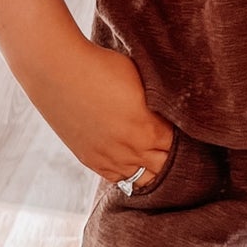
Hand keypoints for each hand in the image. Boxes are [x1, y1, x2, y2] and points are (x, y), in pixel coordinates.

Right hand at [34, 38, 174, 186]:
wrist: (58, 71)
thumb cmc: (102, 66)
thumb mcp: (141, 81)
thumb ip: (158, 104)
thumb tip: (170, 113)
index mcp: (149, 129)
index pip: (180, 147)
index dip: (186, 140)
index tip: (188, 133)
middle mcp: (131, 150)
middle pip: (165, 167)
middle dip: (173, 159)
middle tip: (176, 149)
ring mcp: (109, 158)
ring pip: (144, 179)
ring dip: (153, 171)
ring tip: (158, 161)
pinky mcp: (90, 160)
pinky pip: (119, 180)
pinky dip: (131, 175)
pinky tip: (136, 166)